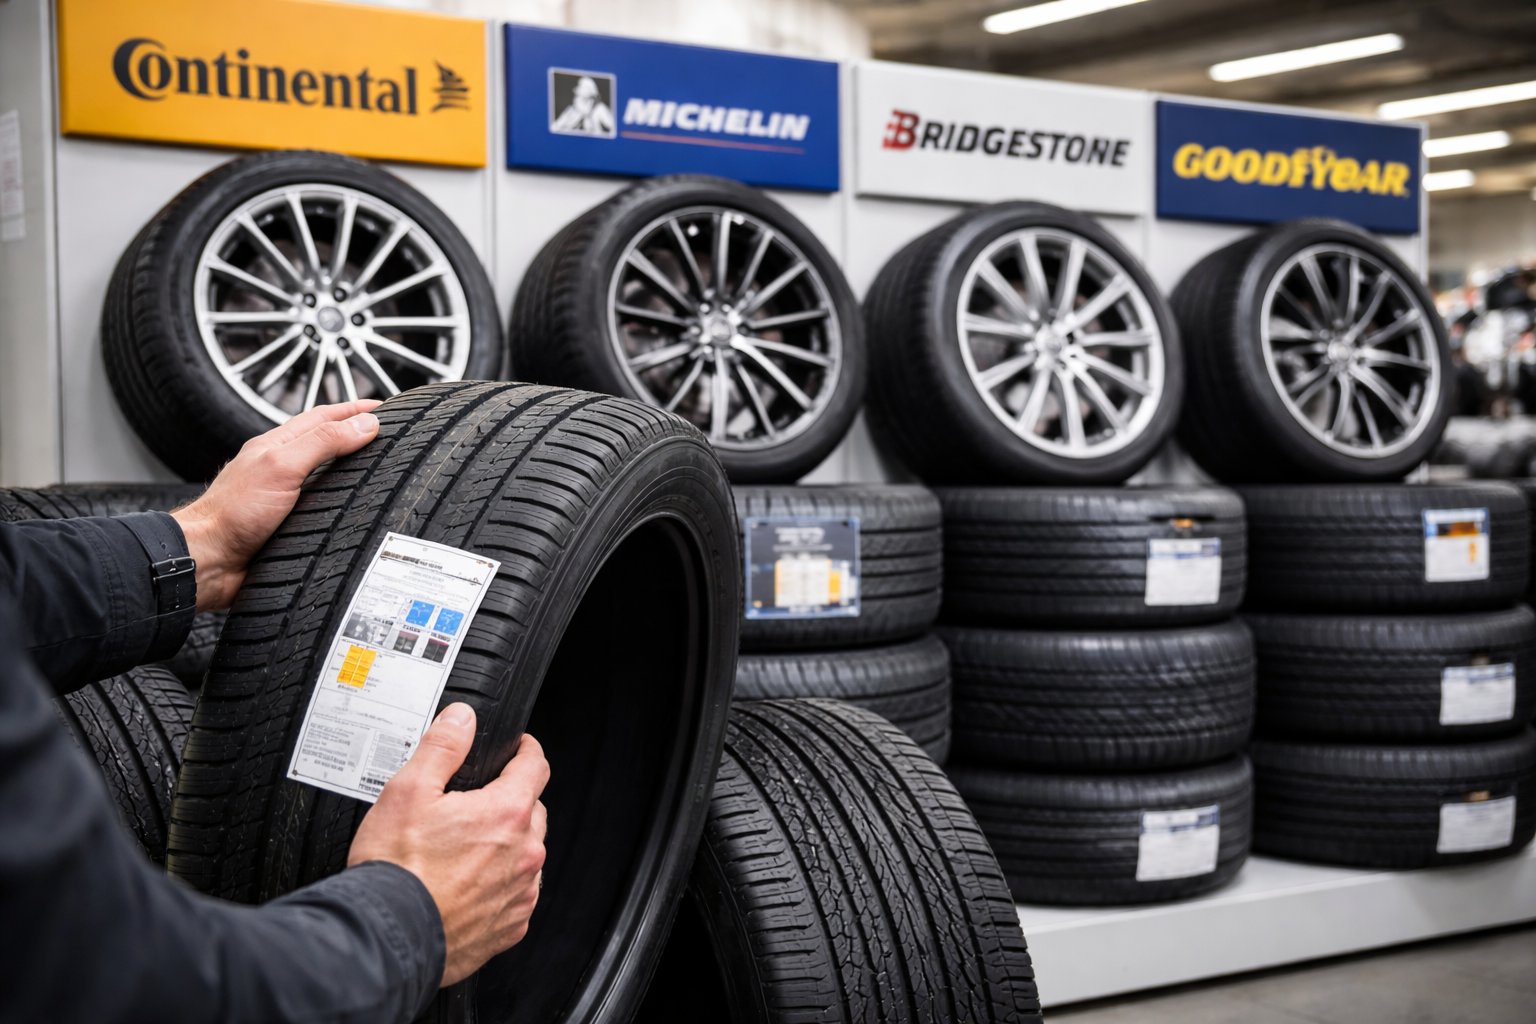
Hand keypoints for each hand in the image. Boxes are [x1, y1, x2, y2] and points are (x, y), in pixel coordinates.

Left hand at [171, 401, 380, 610]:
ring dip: (350, 471)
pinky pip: (323, 510)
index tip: (384, 408)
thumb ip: (323, 441)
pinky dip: (341, 505)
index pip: (324, 417)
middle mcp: (282, 470)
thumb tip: (364, 424)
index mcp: (278, 446)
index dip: (354, 410)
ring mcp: (286, 498)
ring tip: (375, 469)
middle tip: (385, 433)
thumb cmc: (231, 514)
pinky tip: (352, 512)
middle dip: (356, 434)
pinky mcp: (290, 528)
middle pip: (326, 443)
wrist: (209, 561)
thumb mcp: (282, 466)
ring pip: (326, 478)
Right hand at [347, 703, 548, 987]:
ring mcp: (520, 893)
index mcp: (506, 814)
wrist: (386, 939)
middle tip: (474, 804)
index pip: (536, 765)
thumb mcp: (409, 790)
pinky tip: (467, 885)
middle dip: (511, 800)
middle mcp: (524, 854)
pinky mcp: (510, 927)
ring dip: (507, 846)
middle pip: (533, 811)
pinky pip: (517, 896)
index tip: (516, 750)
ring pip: (527, 855)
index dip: (524, 751)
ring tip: (464, 850)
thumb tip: (462, 719)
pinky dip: (500, 886)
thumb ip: (443, 747)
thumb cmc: (395, 870)